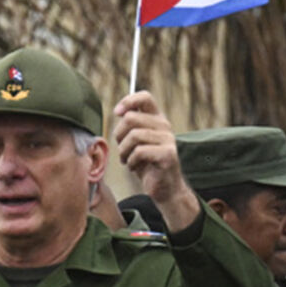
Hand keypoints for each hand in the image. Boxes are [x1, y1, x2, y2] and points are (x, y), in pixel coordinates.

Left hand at [112, 91, 199, 231]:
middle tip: (122, 148)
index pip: (145, 97)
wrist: (165, 189)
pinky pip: (139, 151)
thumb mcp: (136, 142)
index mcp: (157, 119)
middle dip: (119, 135)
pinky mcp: (167, 155)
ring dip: (124, 151)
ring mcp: (168, 140)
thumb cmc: (148, 165)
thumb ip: (131, 126)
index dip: (128, 101)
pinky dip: (131, 161)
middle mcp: (164, 126)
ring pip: (133, 135)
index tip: (117, 112)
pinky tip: (134, 167)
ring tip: (127, 160)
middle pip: (131, 118)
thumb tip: (119, 111)